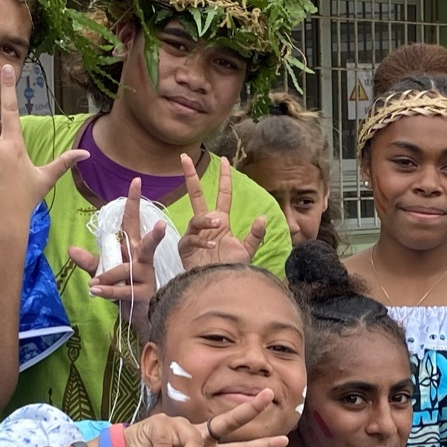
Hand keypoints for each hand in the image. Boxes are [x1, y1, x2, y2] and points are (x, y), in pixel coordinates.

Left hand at [66, 175, 165, 333]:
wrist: (139, 315)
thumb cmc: (124, 287)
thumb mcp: (104, 272)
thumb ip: (89, 261)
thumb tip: (71, 250)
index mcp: (133, 248)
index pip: (132, 221)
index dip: (133, 202)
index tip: (136, 181)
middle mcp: (143, 259)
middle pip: (149, 244)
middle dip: (155, 235)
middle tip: (161, 225)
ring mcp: (145, 277)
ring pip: (127, 269)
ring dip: (108, 275)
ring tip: (94, 282)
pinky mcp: (143, 294)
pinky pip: (122, 290)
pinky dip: (107, 290)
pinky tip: (94, 289)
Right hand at [178, 154, 270, 268]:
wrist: (219, 287)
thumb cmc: (231, 269)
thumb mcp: (248, 251)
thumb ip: (256, 235)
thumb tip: (262, 217)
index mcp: (221, 221)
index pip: (223, 194)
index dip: (224, 177)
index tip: (226, 160)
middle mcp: (206, 225)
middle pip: (196, 195)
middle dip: (190, 176)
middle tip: (184, 158)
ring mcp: (194, 235)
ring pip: (197, 218)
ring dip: (207, 220)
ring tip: (218, 225)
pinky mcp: (185, 247)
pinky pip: (192, 238)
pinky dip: (202, 241)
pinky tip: (211, 247)